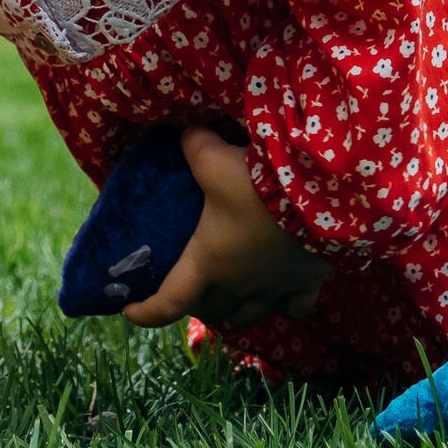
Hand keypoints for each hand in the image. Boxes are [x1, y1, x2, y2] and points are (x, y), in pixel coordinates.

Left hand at [122, 125, 330, 330]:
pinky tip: (283, 296)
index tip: (128, 310)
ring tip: (230, 294)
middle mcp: (237, 283)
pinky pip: (295, 308)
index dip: (145, 312)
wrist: (319, 196)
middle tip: (190, 286)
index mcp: (207, 261)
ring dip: (235, 309)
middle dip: (196, 302)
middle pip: (210, 310)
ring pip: (248, 316)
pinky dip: (286, 306)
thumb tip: (184, 130)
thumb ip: (193, 145)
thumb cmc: (256, 184)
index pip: (168, 302)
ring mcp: (274, 288)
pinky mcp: (307, 282)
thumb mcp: (213, 158)